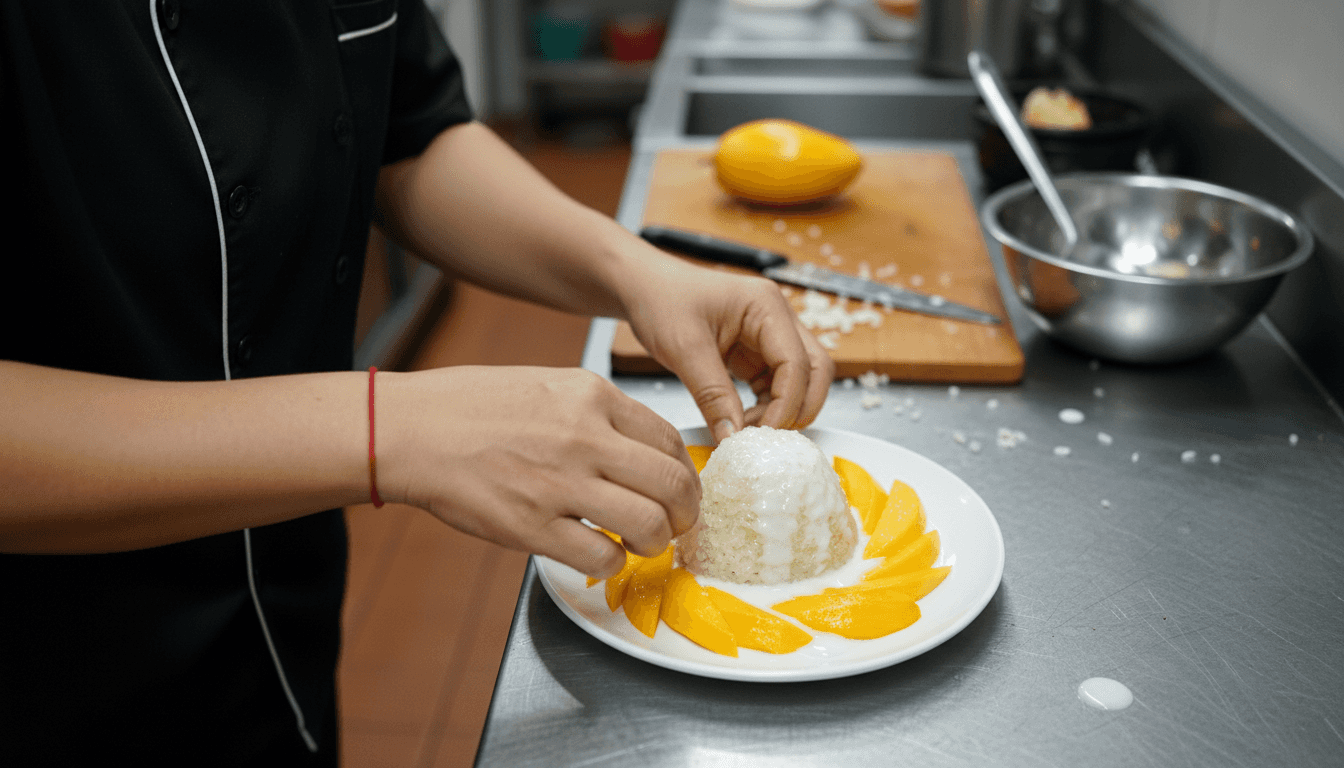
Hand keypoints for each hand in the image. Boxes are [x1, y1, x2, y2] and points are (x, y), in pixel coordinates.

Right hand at [376, 366, 699, 577]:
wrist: (412, 430)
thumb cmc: (472, 406)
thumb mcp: (549, 384)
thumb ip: (597, 413)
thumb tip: (641, 450)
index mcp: (592, 396)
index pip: (670, 440)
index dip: (686, 473)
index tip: (679, 489)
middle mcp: (584, 436)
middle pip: (673, 484)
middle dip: (686, 513)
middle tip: (677, 524)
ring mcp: (560, 483)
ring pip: (648, 524)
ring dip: (654, 542)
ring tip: (640, 543)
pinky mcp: (532, 525)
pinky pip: (601, 556)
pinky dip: (612, 562)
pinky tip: (600, 554)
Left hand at [622, 256, 834, 443]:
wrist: (642, 288)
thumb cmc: (661, 300)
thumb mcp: (683, 349)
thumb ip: (712, 394)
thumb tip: (733, 437)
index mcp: (766, 306)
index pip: (797, 362)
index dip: (787, 404)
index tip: (762, 435)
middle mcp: (777, 318)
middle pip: (816, 371)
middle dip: (799, 408)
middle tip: (768, 438)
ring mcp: (770, 336)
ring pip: (801, 381)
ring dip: (783, 410)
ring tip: (747, 431)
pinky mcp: (757, 353)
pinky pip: (776, 386)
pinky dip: (767, 408)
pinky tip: (742, 422)